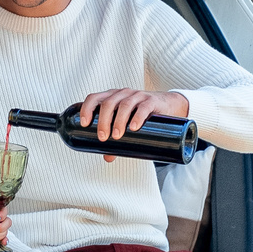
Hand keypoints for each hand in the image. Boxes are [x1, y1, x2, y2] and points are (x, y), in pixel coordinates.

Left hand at [74, 88, 189, 160]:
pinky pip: (143, 107)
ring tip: (117, 136)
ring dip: (118, 121)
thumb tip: (107, 157)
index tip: (84, 124)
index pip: (94, 98)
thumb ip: (116, 141)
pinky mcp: (151, 101)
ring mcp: (137, 96)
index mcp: (112, 97)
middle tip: (103, 137)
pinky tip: (133, 127)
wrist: (167, 106)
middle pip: (108, 103)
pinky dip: (137, 117)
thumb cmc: (141, 115)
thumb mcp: (126, 125)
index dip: (87, 109)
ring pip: (124, 105)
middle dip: (103, 121)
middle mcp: (122, 94)